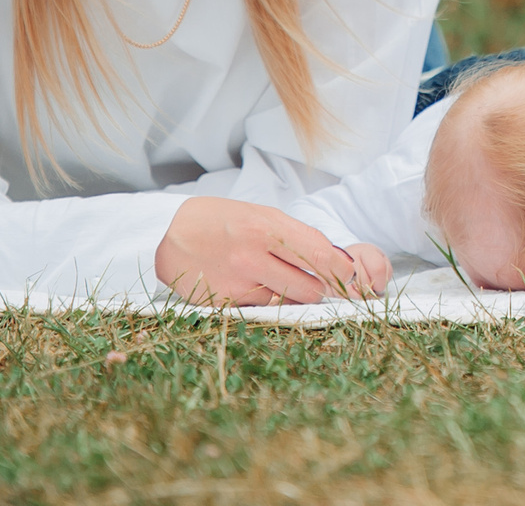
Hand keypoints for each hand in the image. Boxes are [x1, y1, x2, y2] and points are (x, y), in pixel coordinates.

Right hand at [154, 196, 385, 305]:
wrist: (172, 233)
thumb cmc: (224, 220)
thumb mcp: (261, 215)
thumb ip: (295, 237)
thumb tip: (332, 259)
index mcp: (268, 226)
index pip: (318, 253)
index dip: (341, 269)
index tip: (352, 277)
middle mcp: (254, 255)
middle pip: (310, 286)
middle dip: (323, 288)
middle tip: (327, 287)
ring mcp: (239, 281)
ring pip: (289, 302)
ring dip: (298, 298)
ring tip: (292, 285)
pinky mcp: (225, 302)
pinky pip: (263, 309)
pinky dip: (270, 303)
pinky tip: (263, 290)